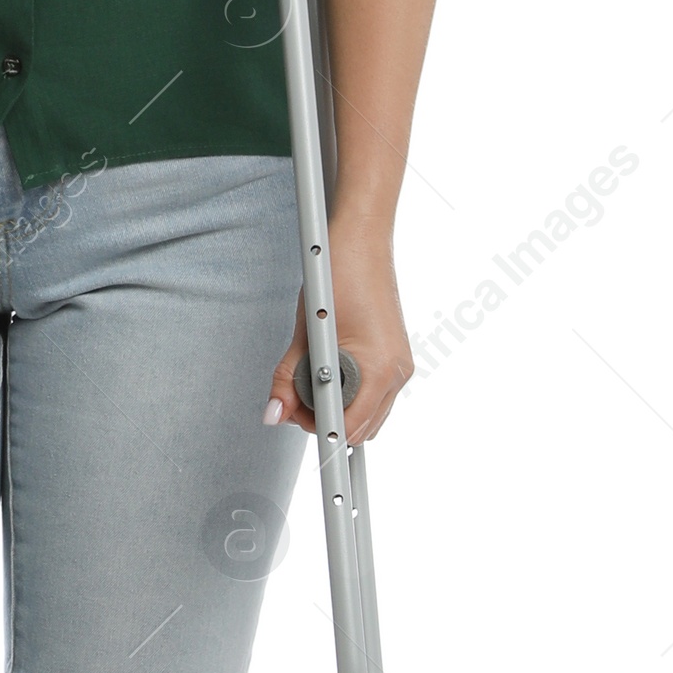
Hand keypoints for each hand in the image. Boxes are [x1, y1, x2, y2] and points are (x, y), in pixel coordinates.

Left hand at [262, 210, 413, 447]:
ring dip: (337, 406)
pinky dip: (348, 391)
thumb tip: (274, 413)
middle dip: (325, 420)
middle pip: (361, 428)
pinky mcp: (393, 358)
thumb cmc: (338, 276)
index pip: (350, 428)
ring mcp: (398, 366)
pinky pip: (372, 393)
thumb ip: (288, 379)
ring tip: (310, 377)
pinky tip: (328, 368)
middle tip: (295, 394)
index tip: (295, 421)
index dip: (319, 430)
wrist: (361, 242)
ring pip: (367, 413)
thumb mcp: (305, 333)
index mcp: (379, 369)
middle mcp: (396, 372)